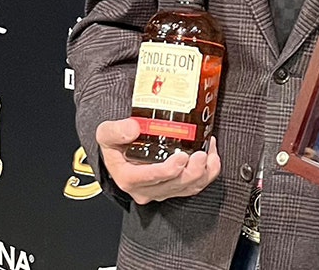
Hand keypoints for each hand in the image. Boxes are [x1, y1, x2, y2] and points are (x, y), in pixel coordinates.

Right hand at [95, 118, 220, 204]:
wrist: (120, 154)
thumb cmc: (115, 144)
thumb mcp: (106, 133)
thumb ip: (116, 130)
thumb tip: (133, 128)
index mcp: (128, 178)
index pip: (148, 179)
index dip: (167, 171)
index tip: (181, 158)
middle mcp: (146, 189)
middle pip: (173, 186)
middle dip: (191, 172)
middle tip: (201, 154)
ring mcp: (162, 191)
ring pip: (187, 188)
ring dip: (203, 173)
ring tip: (210, 152)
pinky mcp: (174, 188)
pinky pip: (195, 186)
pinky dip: (207, 174)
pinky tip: (212, 157)